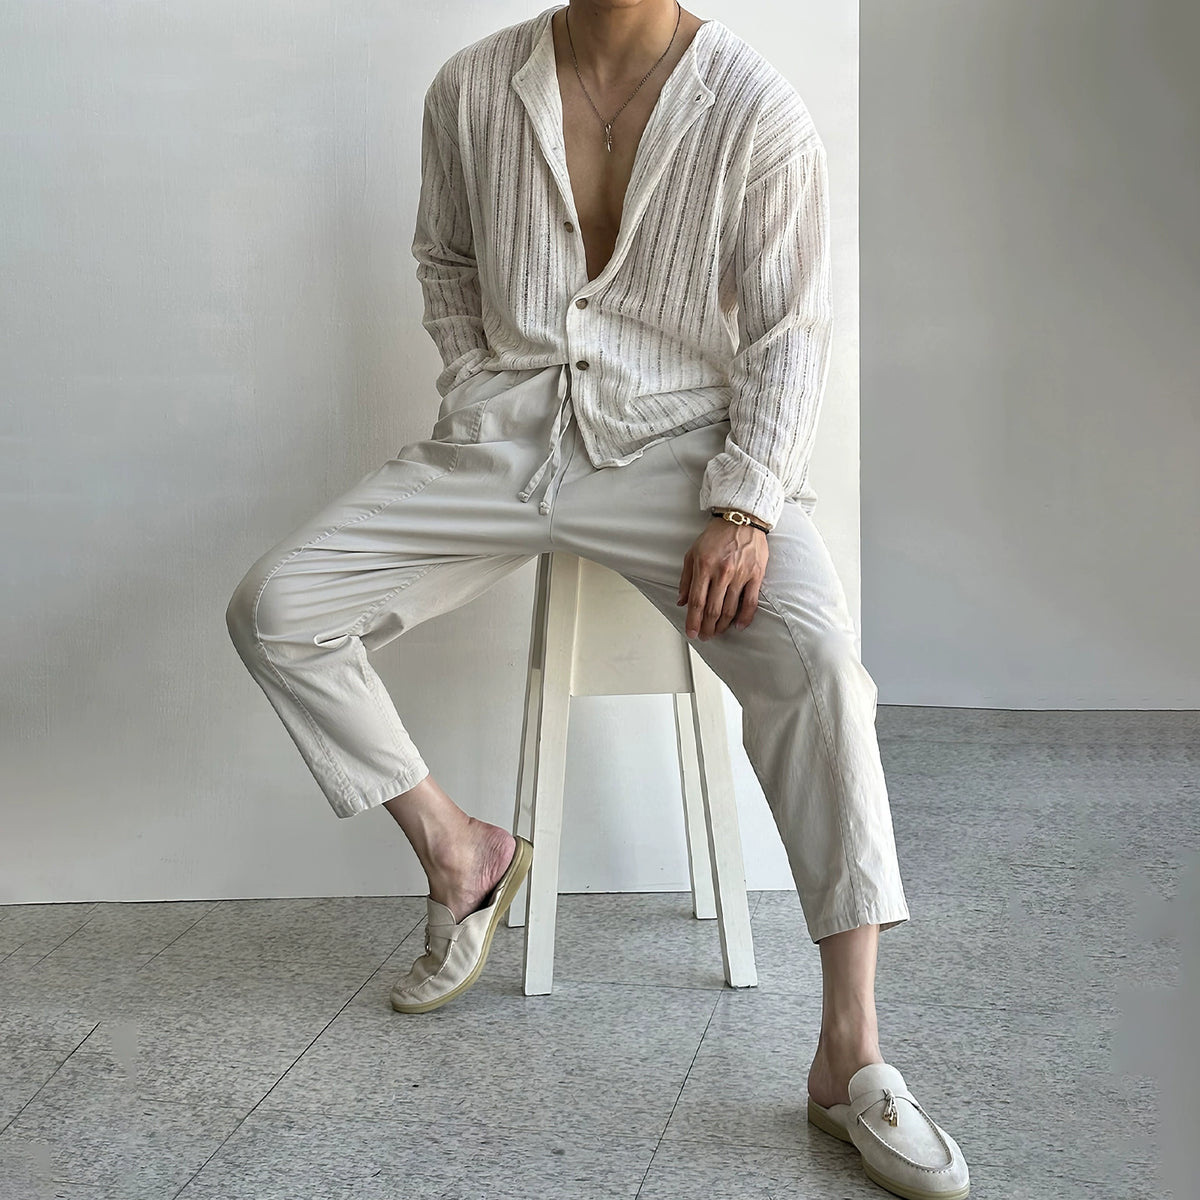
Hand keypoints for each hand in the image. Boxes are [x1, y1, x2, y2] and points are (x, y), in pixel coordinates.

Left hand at [676, 517, 768, 639]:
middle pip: (712, 609)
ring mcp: (740, 574)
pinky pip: (751, 602)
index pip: (696, 602)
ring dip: (722, 625)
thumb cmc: (716, 536)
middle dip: (707, 627)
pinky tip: (739, 626)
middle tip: (704, 636)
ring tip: (717, 632)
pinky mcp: (756, 575)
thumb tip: (681, 601)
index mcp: (704, 566)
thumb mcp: (692, 553)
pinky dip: (744, 617)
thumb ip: (686, 579)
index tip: (691, 632)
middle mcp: (722, 572)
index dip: (693, 621)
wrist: (741, 519)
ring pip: (730, 609)